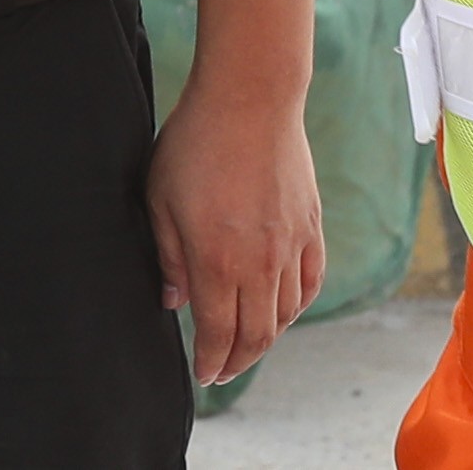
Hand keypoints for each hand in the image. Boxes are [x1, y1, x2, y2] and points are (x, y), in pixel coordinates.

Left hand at [146, 76, 322, 384]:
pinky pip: (310, 283)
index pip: (219, 334)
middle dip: (237, 361)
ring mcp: (291, 246)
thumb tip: (174, 302)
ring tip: (247, 343)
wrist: (250, 98)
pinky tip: (283, 310)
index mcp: (217, 260)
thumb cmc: (195, 142)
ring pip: (285, 314)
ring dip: (266, 338)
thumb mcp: (160, 199)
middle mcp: (260, 263)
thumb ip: (168, 257)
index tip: (204, 374)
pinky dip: (297, 306)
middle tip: (222, 371)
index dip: (211, 361)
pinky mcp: (311, 227)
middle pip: (256, 335)